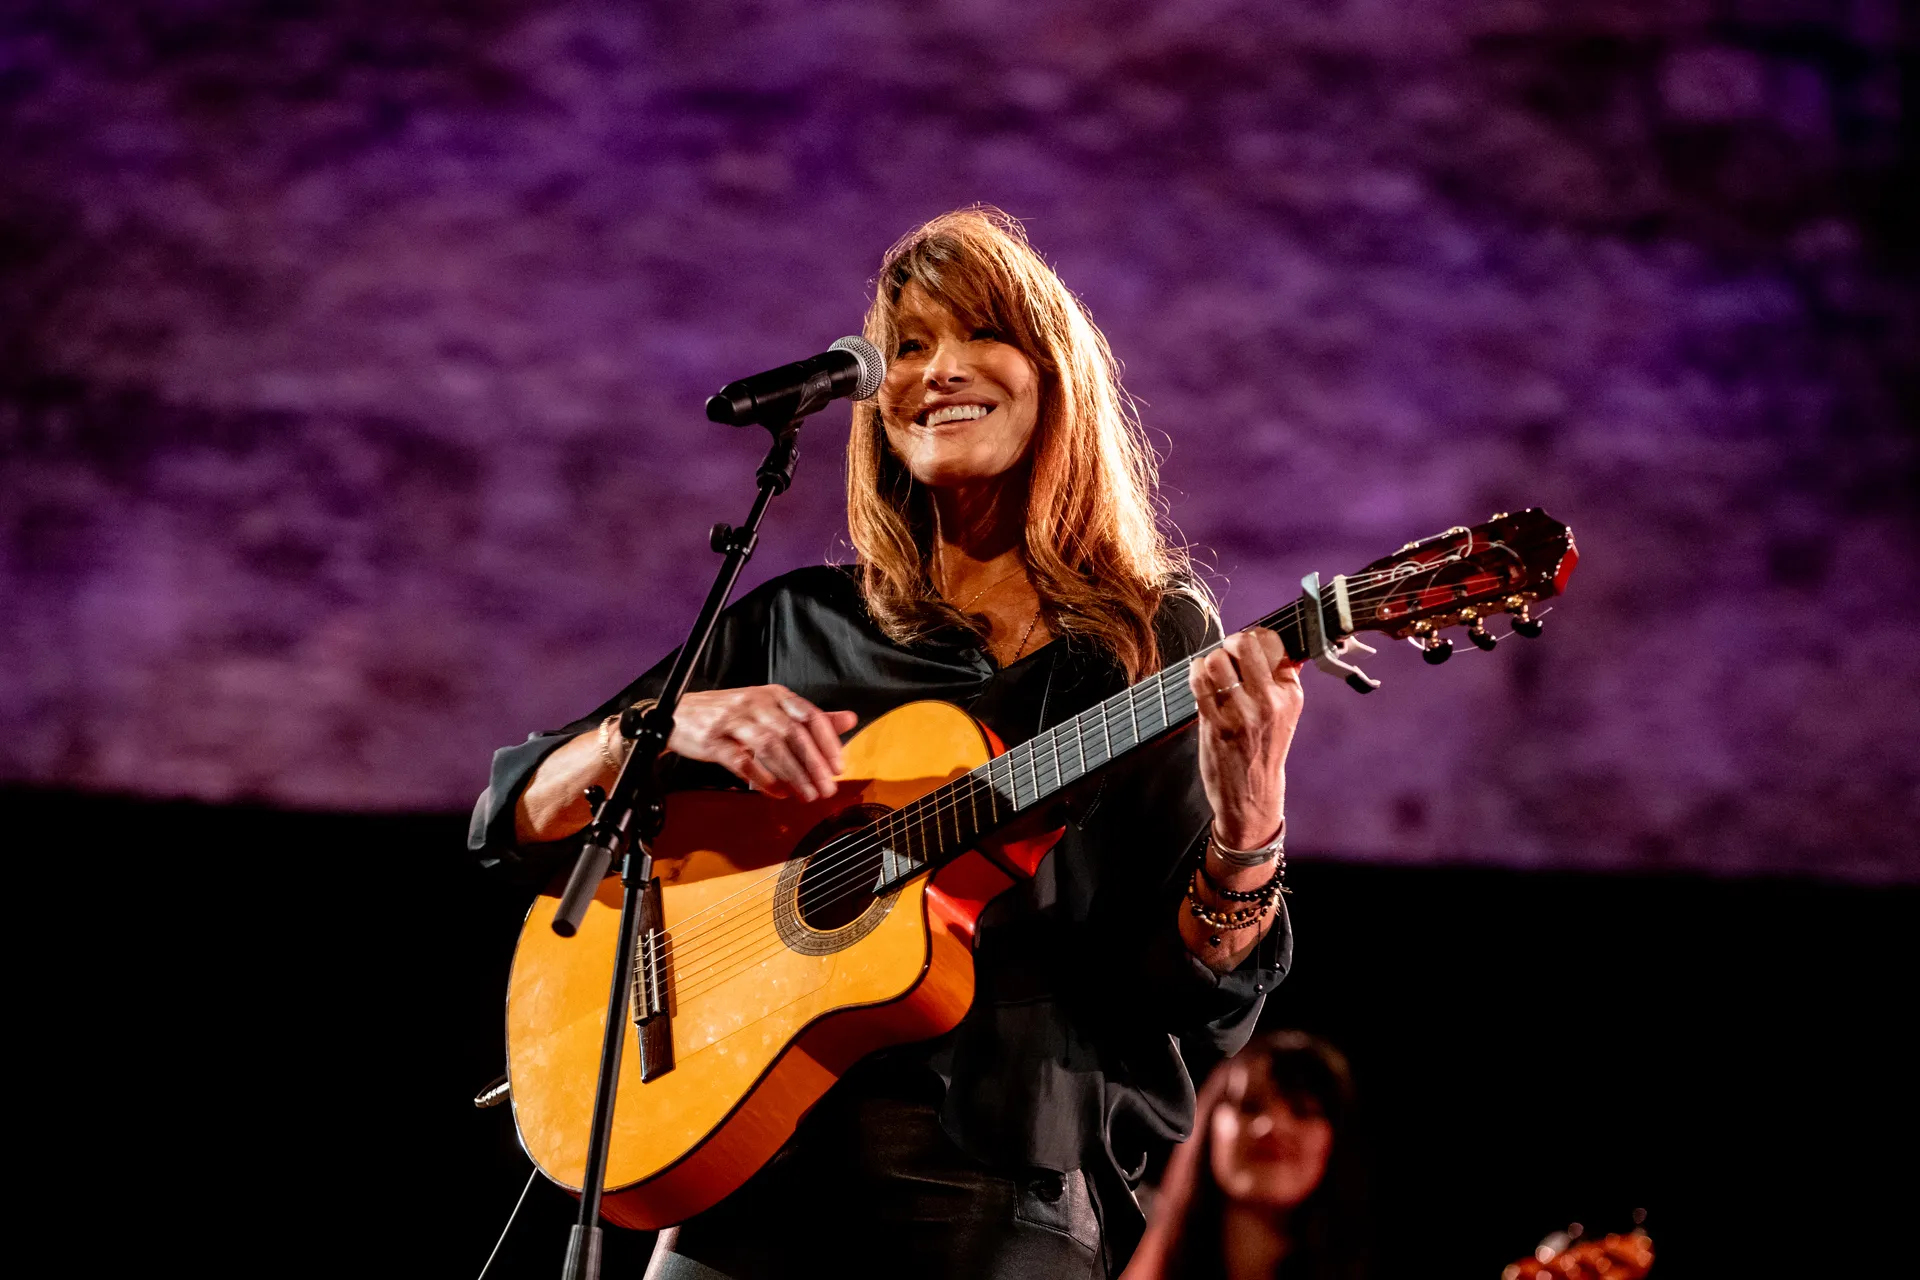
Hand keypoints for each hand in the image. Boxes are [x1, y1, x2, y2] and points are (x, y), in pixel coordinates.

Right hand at [667, 686, 857, 801]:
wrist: (679, 715)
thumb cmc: (732, 714)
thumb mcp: (772, 708)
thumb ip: (810, 716)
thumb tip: (851, 719)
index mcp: (774, 695)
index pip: (810, 715)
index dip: (828, 742)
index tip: (839, 767)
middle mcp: (756, 704)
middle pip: (793, 734)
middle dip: (813, 764)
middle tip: (827, 788)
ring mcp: (733, 721)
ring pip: (770, 748)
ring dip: (792, 774)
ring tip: (806, 795)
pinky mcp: (714, 741)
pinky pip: (742, 762)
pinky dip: (763, 779)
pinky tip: (777, 793)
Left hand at [1186, 629, 1304, 848]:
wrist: (1252, 794)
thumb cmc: (1264, 749)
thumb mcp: (1285, 713)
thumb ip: (1283, 679)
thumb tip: (1281, 647)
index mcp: (1290, 694)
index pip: (1273, 643)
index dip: (1254, 637)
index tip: (1247, 647)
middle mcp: (1269, 701)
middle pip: (1245, 644)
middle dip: (1230, 643)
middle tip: (1227, 654)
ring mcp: (1242, 713)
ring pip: (1218, 660)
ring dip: (1210, 660)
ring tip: (1213, 671)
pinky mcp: (1216, 724)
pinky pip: (1199, 682)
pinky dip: (1196, 673)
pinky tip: (1200, 679)